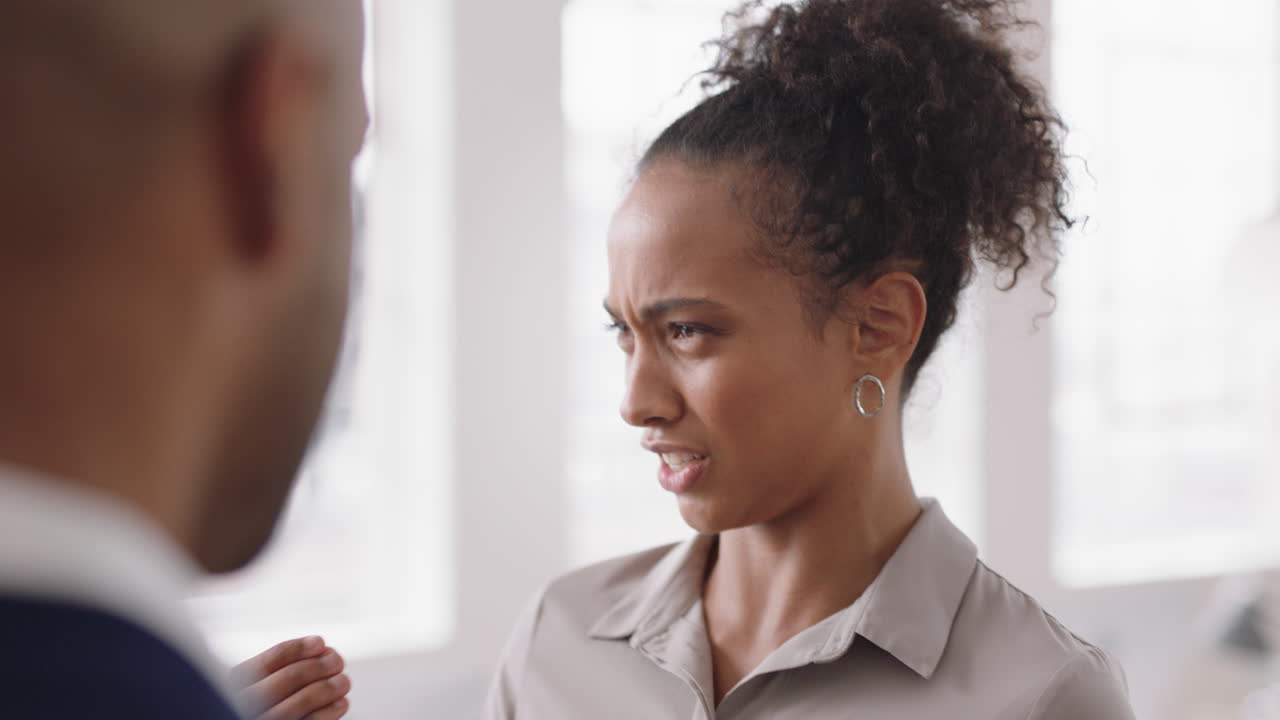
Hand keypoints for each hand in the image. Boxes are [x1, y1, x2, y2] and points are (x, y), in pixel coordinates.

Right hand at [232, 636, 351, 719]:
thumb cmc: (265, 705)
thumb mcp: (258, 683)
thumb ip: (280, 668)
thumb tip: (320, 647)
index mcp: (235, 686)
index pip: (268, 661)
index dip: (297, 649)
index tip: (320, 643)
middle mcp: (243, 706)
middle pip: (286, 680)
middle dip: (317, 667)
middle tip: (336, 661)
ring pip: (299, 704)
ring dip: (327, 688)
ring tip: (343, 681)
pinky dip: (328, 713)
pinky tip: (340, 704)